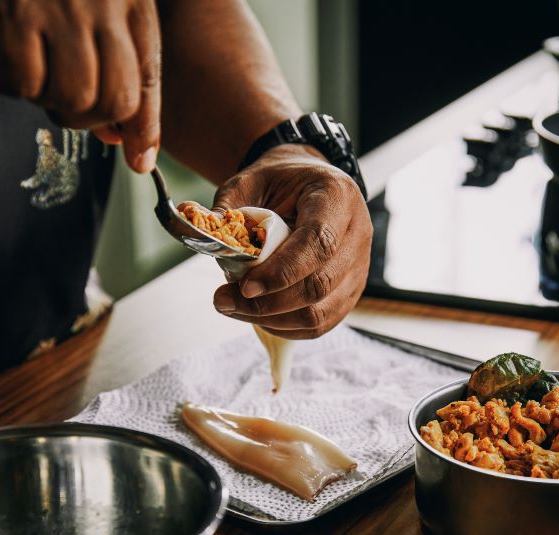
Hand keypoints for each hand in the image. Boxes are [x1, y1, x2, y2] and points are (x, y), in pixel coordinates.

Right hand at [0, 0, 161, 171]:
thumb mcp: (92, 14)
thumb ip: (116, 73)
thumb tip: (127, 144)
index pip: (149, 77)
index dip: (143, 125)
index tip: (139, 157)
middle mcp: (104, 0)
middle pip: (115, 100)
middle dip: (88, 118)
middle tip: (62, 97)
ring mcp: (61, 6)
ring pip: (72, 97)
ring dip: (47, 99)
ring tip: (32, 65)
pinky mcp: (15, 11)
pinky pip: (21, 82)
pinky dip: (8, 80)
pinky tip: (2, 49)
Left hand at [211, 145, 372, 339]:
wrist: (306, 185)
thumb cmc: (278, 183)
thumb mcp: (248, 182)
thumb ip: (227, 210)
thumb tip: (199, 239)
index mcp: (336, 195)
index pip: (318, 242)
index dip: (282, 271)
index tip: (244, 286)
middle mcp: (358, 232)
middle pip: (320, 284)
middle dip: (269, 303)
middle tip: (224, 302)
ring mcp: (359, 266)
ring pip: (321, 312)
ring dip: (273, 319)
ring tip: (234, 308)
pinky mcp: (351, 291)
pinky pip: (322, 323)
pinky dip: (286, 327)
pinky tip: (257, 316)